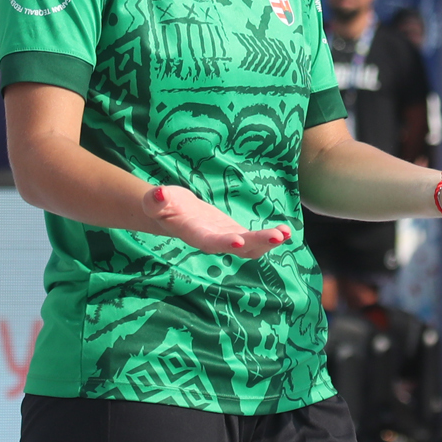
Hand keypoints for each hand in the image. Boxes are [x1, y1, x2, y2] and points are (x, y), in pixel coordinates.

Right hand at [139, 183, 292, 258]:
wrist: (173, 214)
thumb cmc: (163, 205)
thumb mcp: (155, 200)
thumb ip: (156, 200)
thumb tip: (158, 193)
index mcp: (194, 234)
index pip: (209, 241)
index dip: (223, 242)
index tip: (238, 241)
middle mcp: (213, 242)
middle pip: (237, 247)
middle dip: (258, 243)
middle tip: (277, 236)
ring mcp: (226, 240)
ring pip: (250, 248)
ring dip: (268, 242)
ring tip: (286, 233)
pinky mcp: (235, 234)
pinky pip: (255, 240)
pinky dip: (270, 237)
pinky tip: (286, 231)